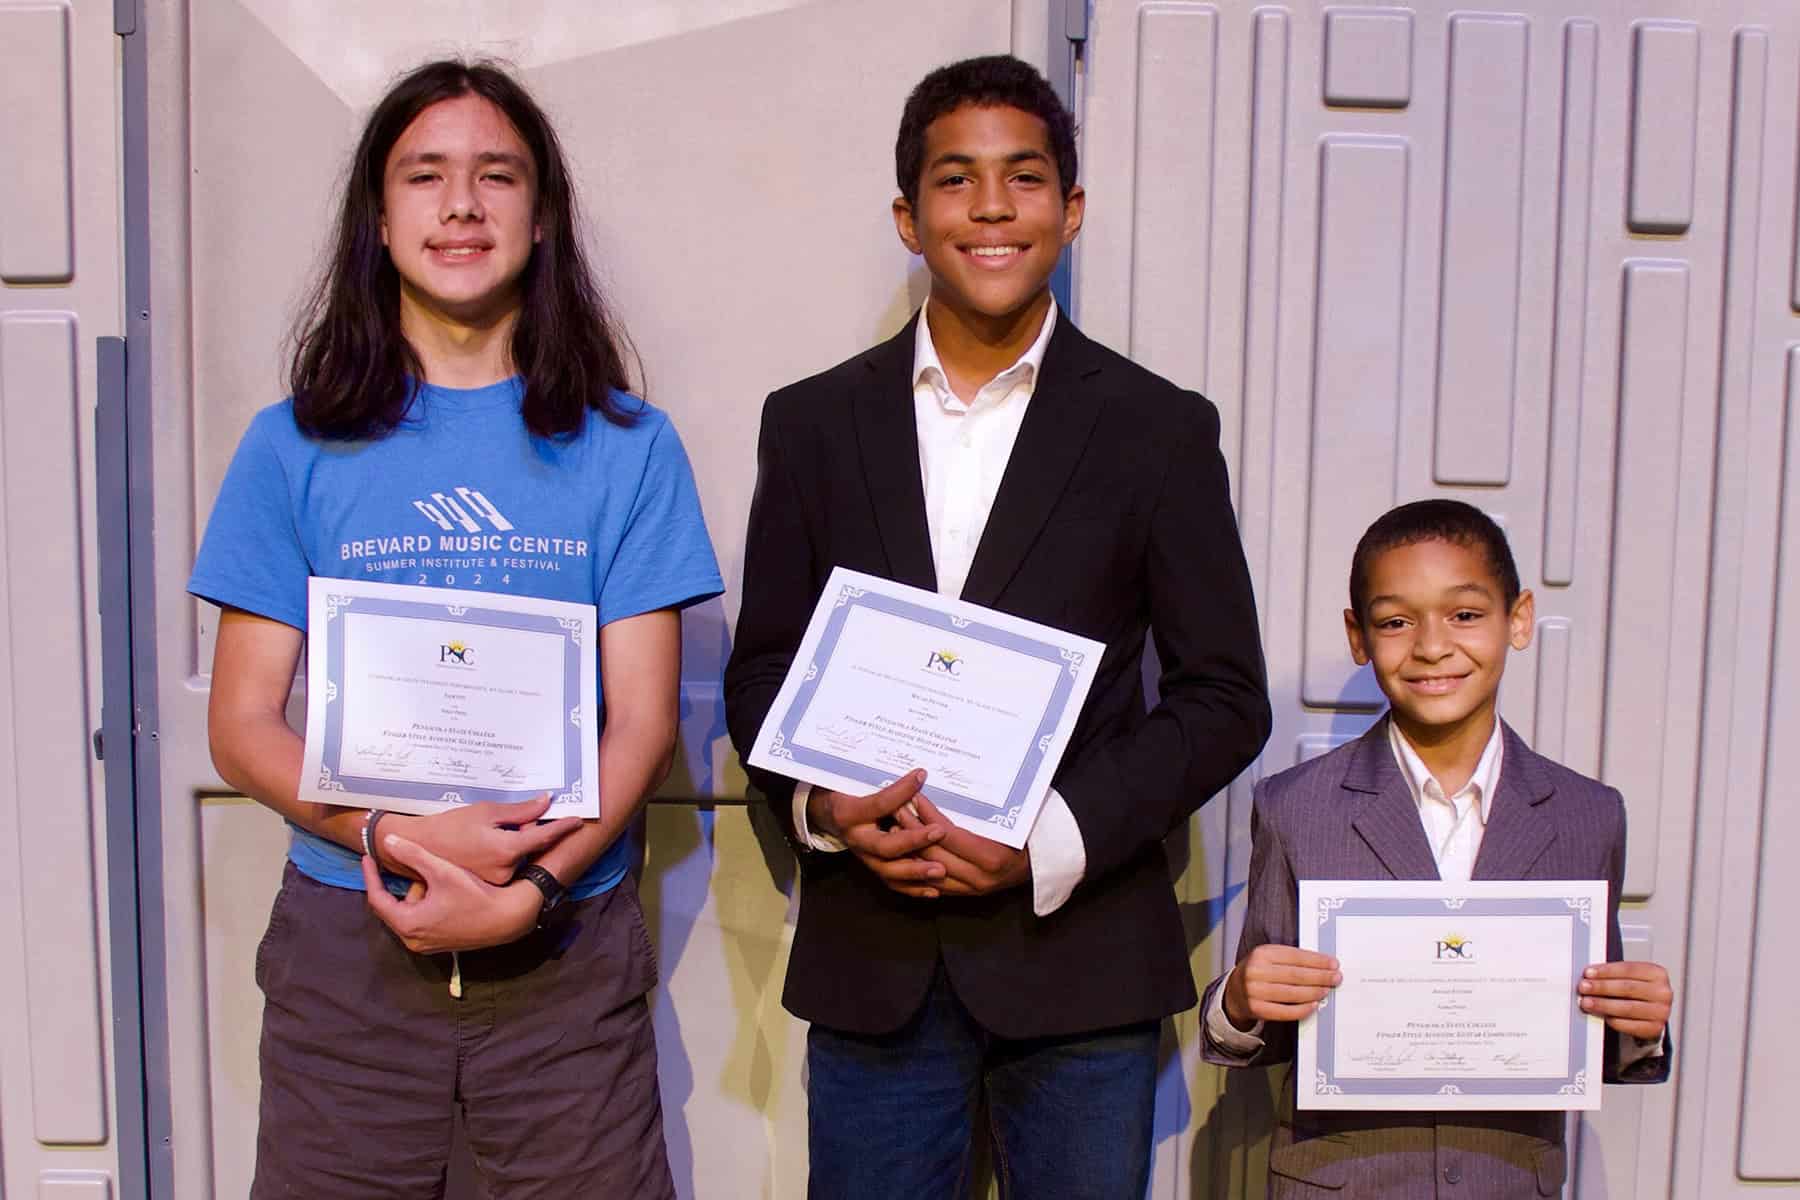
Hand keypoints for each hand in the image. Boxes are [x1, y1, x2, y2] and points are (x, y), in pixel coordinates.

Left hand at [361, 833, 540, 953]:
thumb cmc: (475, 895)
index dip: (371, 876)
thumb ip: (412, 854)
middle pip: (393, 907)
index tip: (369, 858)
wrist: (508, 918)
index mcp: (407, 924)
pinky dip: (425, 904)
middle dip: (399, 884)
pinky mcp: (439, 944)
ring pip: (409, 913)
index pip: (377, 899)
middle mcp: (412, 940)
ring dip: (415, 894)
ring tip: (432, 875)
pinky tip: (443, 890)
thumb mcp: (441, 870)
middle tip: (407, 863)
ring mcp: (426, 945)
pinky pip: (421, 921)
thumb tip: (388, 841)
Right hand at [384, 793, 581, 885]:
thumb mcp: (485, 812)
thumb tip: (545, 801)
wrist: (418, 848)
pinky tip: (485, 846)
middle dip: (528, 832)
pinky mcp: (488, 886)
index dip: (562, 827)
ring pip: (519, 858)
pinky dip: (504, 855)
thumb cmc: (450, 827)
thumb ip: (519, 811)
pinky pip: (506, 867)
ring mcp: (497, 882)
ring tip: (490, 833)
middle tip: (512, 821)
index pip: (543, 836)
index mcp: (506, 850)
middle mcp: (506, 871)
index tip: (578, 820)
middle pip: (531, 848)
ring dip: (515, 844)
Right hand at [807, 770, 947, 897]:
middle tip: (939, 832)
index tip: (921, 776)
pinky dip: (914, 888)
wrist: (828, 817)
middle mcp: (856, 840)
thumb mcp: (856, 785)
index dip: (901, 791)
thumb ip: (886, 787)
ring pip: (889, 871)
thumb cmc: (846, 796)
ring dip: (916, 872)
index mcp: (849, 814)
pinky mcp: (873, 870)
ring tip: (940, 870)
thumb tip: (919, 775)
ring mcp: (864, 858)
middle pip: (884, 846)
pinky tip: (934, 889)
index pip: (878, 804)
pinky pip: (893, 884)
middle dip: (913, 841)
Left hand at [894, 794, 1029, 896]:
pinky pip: (933, 883)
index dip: (929, 817)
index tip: (916, 797)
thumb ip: (978, 814)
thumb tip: (948, 790)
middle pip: (935, 853)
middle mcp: (978, 878)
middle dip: (913, 830)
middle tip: (897, 808)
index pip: (950, 835)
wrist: (1035, 866)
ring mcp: (969, 890)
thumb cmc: (1023, 838)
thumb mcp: (1007, 824)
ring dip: (909, 849)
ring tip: (895, 827)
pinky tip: (904, 851)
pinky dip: (918, 867)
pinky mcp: (963, 895)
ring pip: (929, 871)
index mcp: (990, 858)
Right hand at [1223, 944, 1341, 1028]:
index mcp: (1261, 953)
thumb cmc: (1257, 972)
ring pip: (1293, 993)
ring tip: (1326, 990)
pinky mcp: (1257, 1009)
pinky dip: (1303, 1009)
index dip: (1317, 961)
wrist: (1234, 992)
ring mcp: (1255, 991)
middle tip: (1335, 978)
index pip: (1295, 956)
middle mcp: (1256, 971)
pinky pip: (1285, 1011)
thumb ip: (1290, 959)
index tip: (1333, 964)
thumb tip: (1322, 965)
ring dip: (1314, 992)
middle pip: (1296, 975)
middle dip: (1320, 977)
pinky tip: (1314, 1004)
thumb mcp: (1268, 958)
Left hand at [1579, 961, 1671, 1040]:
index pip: (1629, 969)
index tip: (1588, 973)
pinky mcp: (1655, 1028)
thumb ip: (1614, 974)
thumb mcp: (1631, 976)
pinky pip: (1629, 1025)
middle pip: (1627, 988)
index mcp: (1657, 974)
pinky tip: (1602, 1015)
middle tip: (1583, 987)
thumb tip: (1588, 976)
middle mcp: (1663, 993)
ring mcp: (1661, 1012)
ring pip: (1627, 1008)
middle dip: (1602, 987)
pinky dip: (1613, 1020)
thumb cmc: (1637, 991)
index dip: (1606, 971)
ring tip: (1586, 1002)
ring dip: (1603, 1004)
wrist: (1652, 1011)